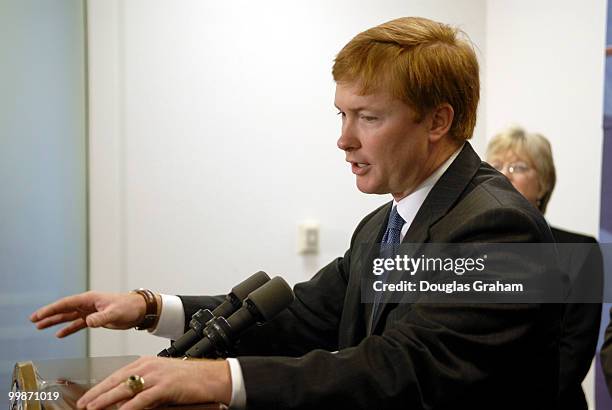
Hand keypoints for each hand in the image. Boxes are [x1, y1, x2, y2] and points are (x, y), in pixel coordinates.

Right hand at [30, 291, 149, 336]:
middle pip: (64, 309)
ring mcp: (90, 311)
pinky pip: (78, 324)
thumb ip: (101, 318)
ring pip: (68, 317)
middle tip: (33, 321)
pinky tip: (59, 335)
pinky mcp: (95, 319)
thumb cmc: (129, 307)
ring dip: (55, 322)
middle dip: (48, 315)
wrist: (140, 310)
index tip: (38, 315)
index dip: (51, 309)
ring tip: (40, 327)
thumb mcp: (115, 313)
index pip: (66, 303)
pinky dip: (69, 329)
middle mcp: (88, 304)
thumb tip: (88, 322)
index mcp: (90, 299)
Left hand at [76, 356, 231, 409]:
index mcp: (146, 362)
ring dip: (106, 400)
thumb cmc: (190, 379)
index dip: (100, 387)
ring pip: (125, 389)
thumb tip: (126, 400)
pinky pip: (143, 398)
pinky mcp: (165, 386)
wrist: (212, 376)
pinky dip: (130, 407)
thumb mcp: (162, 378)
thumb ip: (144, 386)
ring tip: (92, 408)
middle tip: (82, 404)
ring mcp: (157, 376)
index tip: (87, 397)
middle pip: (116, 381)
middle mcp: (149, 366)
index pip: (117, 375)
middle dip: (97, 394)